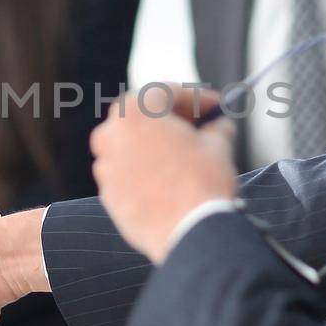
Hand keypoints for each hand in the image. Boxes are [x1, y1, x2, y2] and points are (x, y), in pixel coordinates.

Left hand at [90, 83, 237, 262]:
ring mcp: (106, 166)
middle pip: (145, 117)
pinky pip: (129, 174)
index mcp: (134, 112)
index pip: (168, 92)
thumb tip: (219, 125)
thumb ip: (216, 127)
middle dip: (174, 119)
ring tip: (187, 156)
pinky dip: (147, 171)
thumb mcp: (218, 145)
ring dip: (158, 146)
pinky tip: (171, 181)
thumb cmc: (202, 184)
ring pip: (134, 146)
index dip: (198, 98)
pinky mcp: (108, 195)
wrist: (189, 233)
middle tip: (201, 126)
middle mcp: (111, 134)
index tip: (216, 107)